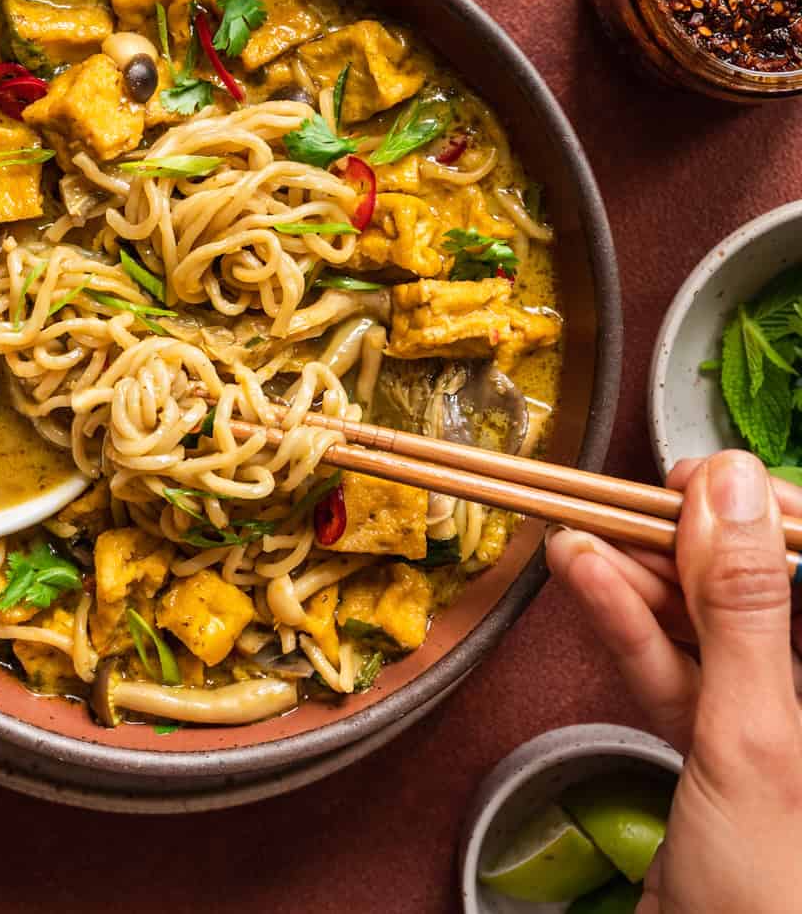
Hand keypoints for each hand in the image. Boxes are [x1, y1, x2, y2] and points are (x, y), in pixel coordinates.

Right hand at [547, 449, 801, 913]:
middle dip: (686, 539)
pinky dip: (626, 624)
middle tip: (622, 502)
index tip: (700, 479)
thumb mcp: (755, 738)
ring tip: (578, 532)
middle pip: (759, 582)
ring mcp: (771, 718)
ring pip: (708, 619)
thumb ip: (742, 608)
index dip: (763, 510)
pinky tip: (583, 576)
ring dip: (640, 577)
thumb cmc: (772, 896)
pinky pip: (676, 665)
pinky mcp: (717, 745)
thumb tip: (728, 487)